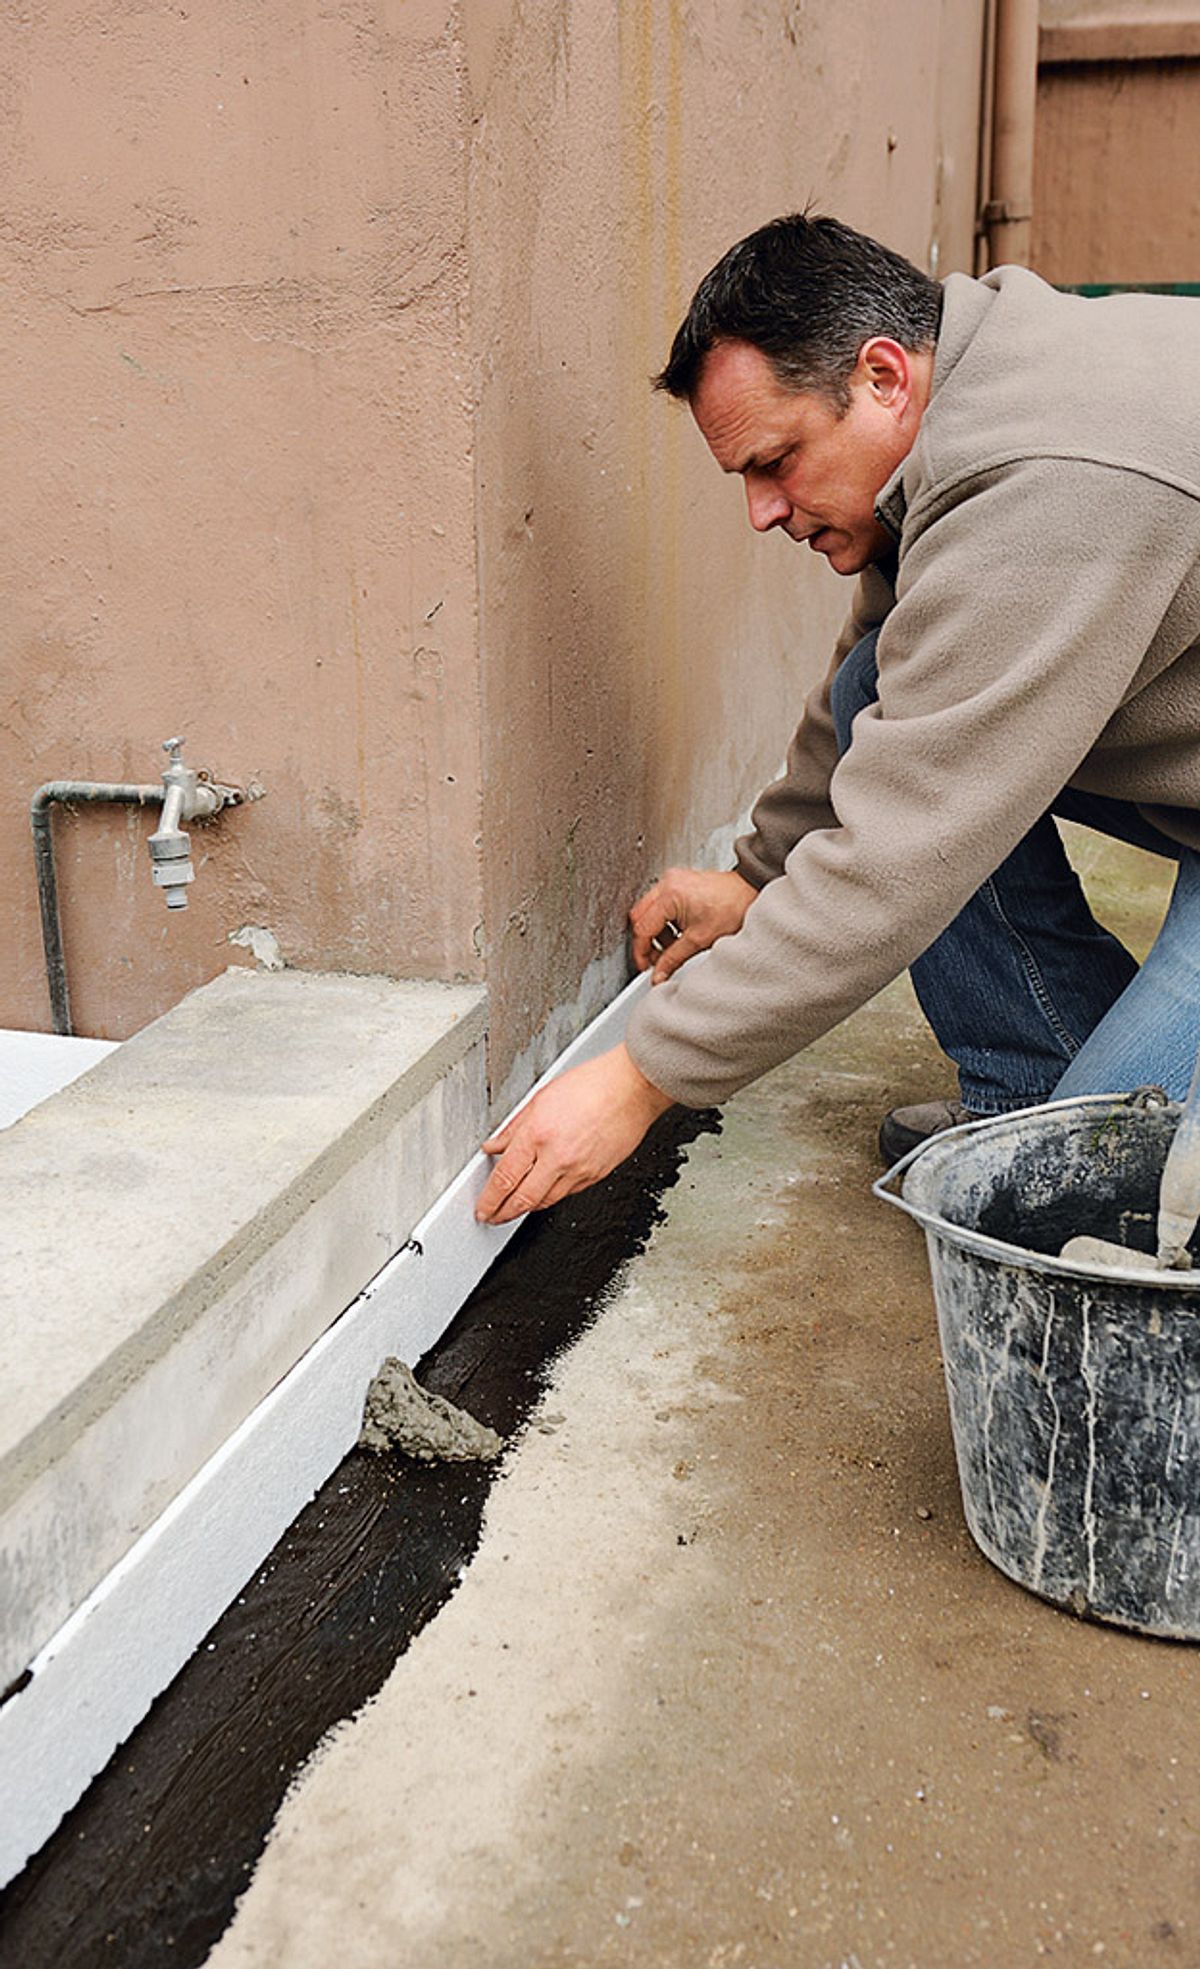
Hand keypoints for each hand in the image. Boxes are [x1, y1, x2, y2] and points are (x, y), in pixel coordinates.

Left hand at [474, 1045, 673, 1224]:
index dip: (489, 1200)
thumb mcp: (540, 1098)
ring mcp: (579, 1170)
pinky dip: (552, 1196)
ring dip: (526, 1207)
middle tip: (492, 1216)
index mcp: (538, 1135)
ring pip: (546, 1201)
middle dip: (503, 1213)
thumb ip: (514, 1128)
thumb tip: (495, 1145)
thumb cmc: (593, 1084)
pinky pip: (568, 1194)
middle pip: (523, 1199)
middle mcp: (558, 1157)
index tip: (483, 1207)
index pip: (505, 1178)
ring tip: (514, 1207)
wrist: (632, 1089)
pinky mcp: (597, 1175)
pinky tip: (544, 1191)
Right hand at [629, 867, 757, 982]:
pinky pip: (661, 905)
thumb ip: (673, 960)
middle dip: (647, 942)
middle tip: (655, 960)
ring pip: (649, 912)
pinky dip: (666, 922)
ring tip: (672, 948)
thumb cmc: (734, 908)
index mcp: (669, 895)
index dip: (641, 952)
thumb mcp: (700, 940)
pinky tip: (678, 934)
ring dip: (657, 933)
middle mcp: (667, 882)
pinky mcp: (679, 882)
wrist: (752, 892)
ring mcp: (672, 880)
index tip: (645, 966)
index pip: (642, 928)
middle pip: (640, 917)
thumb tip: (658, 975)